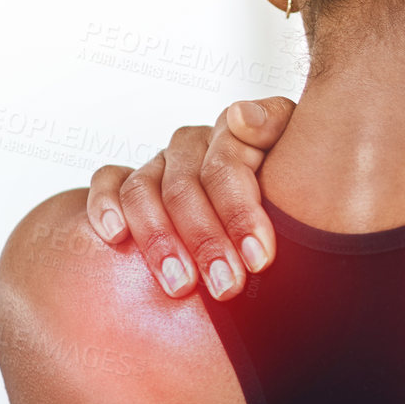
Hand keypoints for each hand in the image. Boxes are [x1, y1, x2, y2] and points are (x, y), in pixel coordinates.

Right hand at [86, 99, 291, 300]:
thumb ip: (278, 137)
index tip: (259, 259)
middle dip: (207, 240)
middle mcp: (198, 144)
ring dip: (160, 239)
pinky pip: (108, 182)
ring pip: (145, 189)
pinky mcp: (128, 179)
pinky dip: (106, 206)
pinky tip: (116, 237)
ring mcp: (162, 161)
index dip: (242, 213)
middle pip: (188, 185)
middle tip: (224, 286)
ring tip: (180, 285)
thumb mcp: (298, 172)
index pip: (228, 165)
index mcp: (240, 136)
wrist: (271, 204)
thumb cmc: (290, 197)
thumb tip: (242, 118)